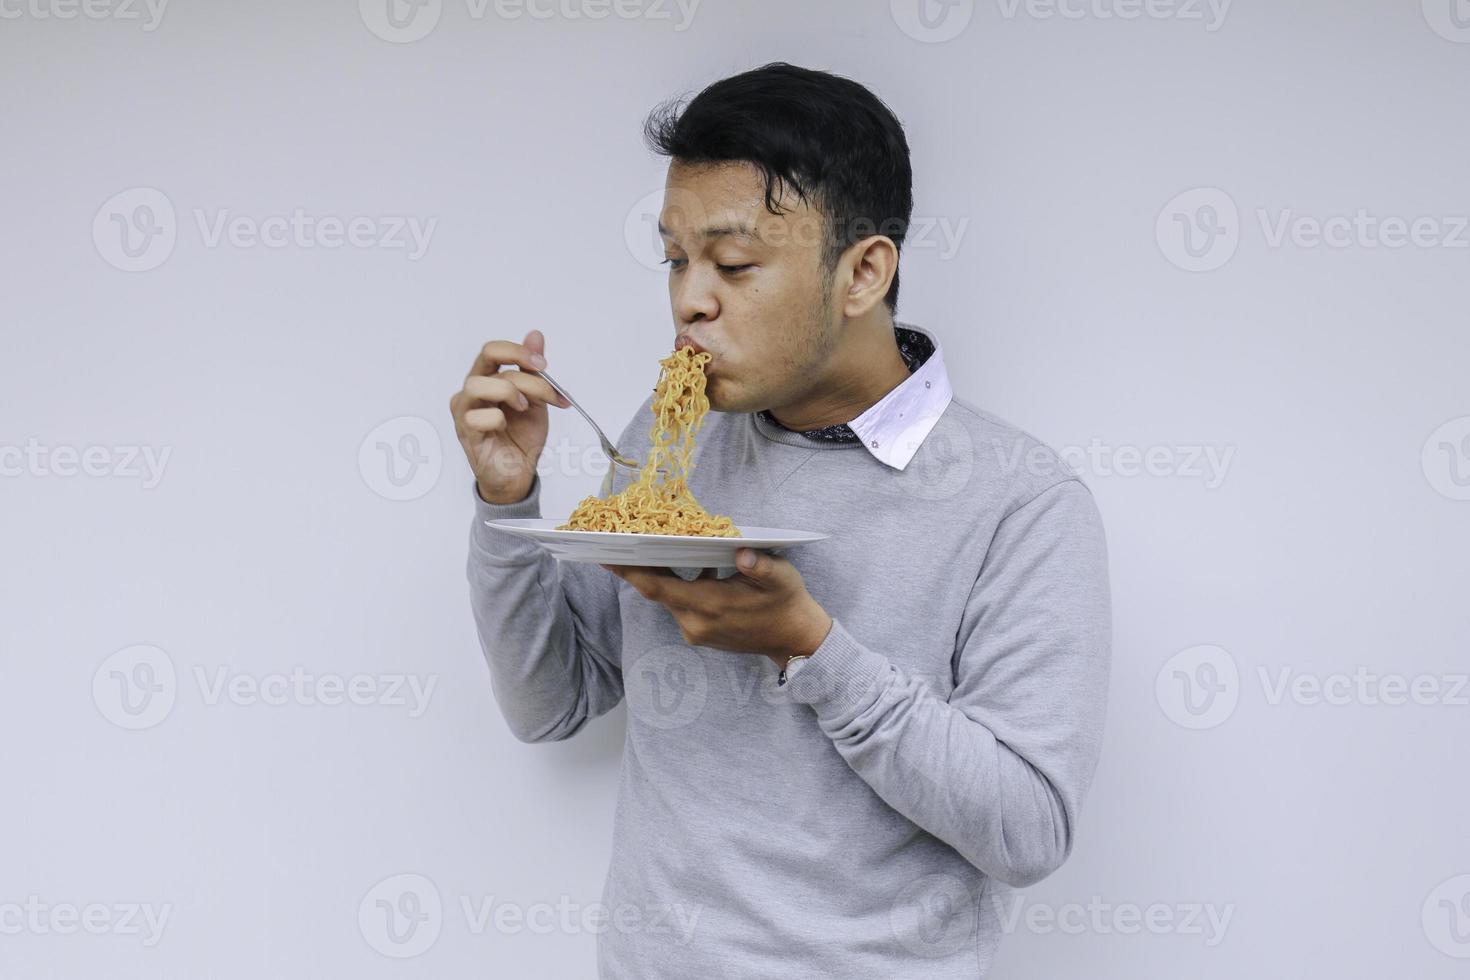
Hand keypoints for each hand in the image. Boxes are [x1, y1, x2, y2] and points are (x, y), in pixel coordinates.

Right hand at [450, 330, 571, 503]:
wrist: (521, 473)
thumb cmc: (522, 437)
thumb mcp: (537, 400)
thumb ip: (533, 371)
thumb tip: (535, 335)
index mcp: (488, 379)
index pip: (493, 350)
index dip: (518, 351)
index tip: (544, 363)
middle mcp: (472, 391)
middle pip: (486, 358)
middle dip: (521, 366)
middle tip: (543, 382)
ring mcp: (465, 411)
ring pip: (477, 384)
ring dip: (509, 392)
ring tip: (524, 408)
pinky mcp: (465, 433)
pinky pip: (477, 416)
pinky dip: (498, 419)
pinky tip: (505, 429)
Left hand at [600, 549, 832, 665]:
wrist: (795, 640)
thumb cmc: (787, 603)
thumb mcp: (780, 577)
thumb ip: (760, 565)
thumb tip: (742, 553)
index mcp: (710, 605)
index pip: (658, 588)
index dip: (629, 572)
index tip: (606, 555)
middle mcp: (696, 623)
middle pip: (656, 591)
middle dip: (638, 566)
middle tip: (620, 540)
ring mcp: (696, 632)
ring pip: (668, 598)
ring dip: (661, 574)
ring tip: (653, 546)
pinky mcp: (700, 634)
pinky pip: (680, 605)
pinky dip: (677, 586)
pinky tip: (689, 565)